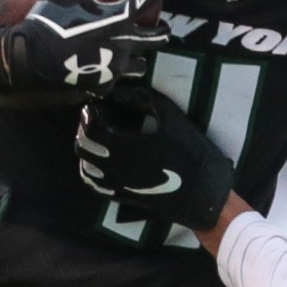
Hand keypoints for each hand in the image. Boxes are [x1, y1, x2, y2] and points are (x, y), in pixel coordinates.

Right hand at [3, 0, 174, 93]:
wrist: (34, 59)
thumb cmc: (52, 20)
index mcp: (120, 18)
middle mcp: (125, 44)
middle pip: (156, 38)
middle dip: (162, 31)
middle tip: (163, 26)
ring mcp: (116, 68)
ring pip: (139, 65)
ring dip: (139, 57)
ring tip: (135, 53)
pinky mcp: (103, 85)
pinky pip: (114, 81)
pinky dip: (112, 75)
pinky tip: (106, 72)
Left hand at [75, 90, 236, 229]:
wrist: (204, 195)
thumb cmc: (192, 155)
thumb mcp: (173, 119)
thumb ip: (146, 100)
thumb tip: (122, 90)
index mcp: (125, 147)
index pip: (91, 128)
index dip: (89, 113)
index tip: (96, 104)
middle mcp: (115, 167)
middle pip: (82, 147)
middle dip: (85, 129)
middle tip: (96, 118)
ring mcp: (118, 184)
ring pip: (86, 168)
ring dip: (87, 151)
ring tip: (98, 138)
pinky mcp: (124, 196)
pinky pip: (97, 186)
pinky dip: (92, 172)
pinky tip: (102, 162)